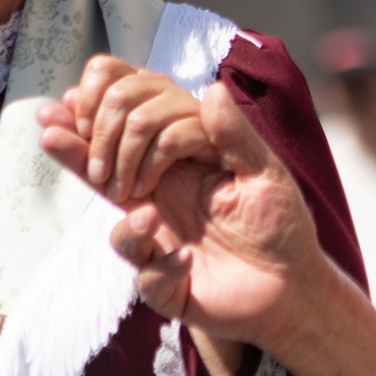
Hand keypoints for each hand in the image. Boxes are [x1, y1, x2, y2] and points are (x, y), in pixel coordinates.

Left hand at [37, 55, 213, 202]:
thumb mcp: (110, 178)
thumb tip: (47, 114)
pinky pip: (169, 139)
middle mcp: (163, 96)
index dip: (85, 99)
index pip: (104, 69)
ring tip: (121, 190)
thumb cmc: (156, 199)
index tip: (79, 134)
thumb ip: (81, 150)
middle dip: (100, 140)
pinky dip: (148, 168)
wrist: (202, 228)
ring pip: (140, 119)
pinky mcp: (212, 138)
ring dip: (122, 160)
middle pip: (118, 93)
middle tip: (99, 175)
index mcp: (139, 95)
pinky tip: (144, 186)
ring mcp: (190, 113)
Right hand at [89, 84, 375, 375]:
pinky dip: (163, 268)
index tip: (81, 104)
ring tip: (148, 216)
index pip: (127, 129)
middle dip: (97, 158)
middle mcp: (160, 198)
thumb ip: (237, 134)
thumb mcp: (266, 173)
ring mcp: (160, 243)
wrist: (294, 288)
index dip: (107, 113)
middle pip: (104, 172)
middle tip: (109, 169)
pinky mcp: (166, 285)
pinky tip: (186, 261)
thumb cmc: (281, 224)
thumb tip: (211, 87)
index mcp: (180, 163)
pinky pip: (148, 277)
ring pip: (120, 234)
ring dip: (130, 228)